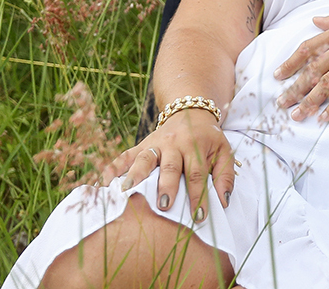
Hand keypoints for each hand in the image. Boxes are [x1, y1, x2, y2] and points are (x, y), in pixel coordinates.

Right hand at [99, 108, 233, 219]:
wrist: (191, 112)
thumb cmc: (208, 139)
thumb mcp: (224, 151)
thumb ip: (225, 176)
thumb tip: (223, 202)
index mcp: (195, 146)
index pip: (197, 174)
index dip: (198, 196)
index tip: (199, 217)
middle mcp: (174, 144)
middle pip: (169, 166)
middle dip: (166, 186)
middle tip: (163, 205)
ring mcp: (155, 143)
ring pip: (144, 159)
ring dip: (136, 176)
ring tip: (127, 192)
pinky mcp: (141, 145)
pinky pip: (125, 156)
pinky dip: (113, 168)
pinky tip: (103, 183)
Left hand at [273, 0, 328, 121]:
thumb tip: (315, 21)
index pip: (309, 47)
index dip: (291, 63)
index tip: (279, 75)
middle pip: (314, 69)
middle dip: (295, 88)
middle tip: (281, 103)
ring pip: (328, 82)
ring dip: (310, 100)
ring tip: (297, 114)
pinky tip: (325, 117)